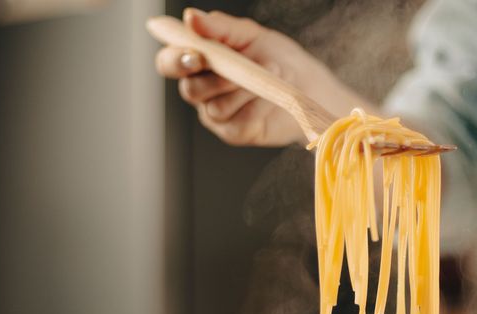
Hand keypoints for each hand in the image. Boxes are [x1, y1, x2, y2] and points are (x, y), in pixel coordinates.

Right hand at [154, 8, 364, 146]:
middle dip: (214, 79)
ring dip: (244, 90)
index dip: (174, 60)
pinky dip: (257, 106)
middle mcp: (201, 90)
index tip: (195, 54)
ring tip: (268, 75)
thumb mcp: (249, 35)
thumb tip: (190, 17)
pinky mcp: (235, 133)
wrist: (308, 85)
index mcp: (197, 62)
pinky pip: (238, 122)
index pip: (169, 62)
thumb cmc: (276, 56)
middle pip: (189, 90)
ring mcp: (216, 115)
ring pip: (215, 108)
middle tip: (237, 69)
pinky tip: (270, 96)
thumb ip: (218, 27)